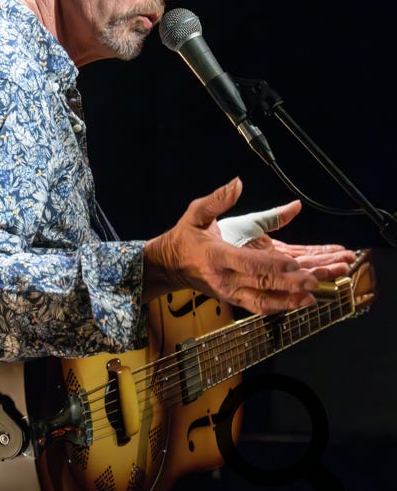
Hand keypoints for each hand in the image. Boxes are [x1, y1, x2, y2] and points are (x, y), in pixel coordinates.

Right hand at [143, 177, 329, 314]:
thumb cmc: (185, 238)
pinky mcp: (238, 298)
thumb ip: (218, 199)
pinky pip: (264, 306)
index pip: (249, 264)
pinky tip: (305, 300)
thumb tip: (237, 184)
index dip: (274, 267)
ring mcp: (233, 292)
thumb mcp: (196, 213)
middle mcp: (226, 279)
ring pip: (268, 301)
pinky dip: (286, 305)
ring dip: (295, 298)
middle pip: (264, 286)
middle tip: (317, 279)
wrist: (170, 266)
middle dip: (293, 284)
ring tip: (320, 291)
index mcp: (217, 256)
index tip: (295, 265)